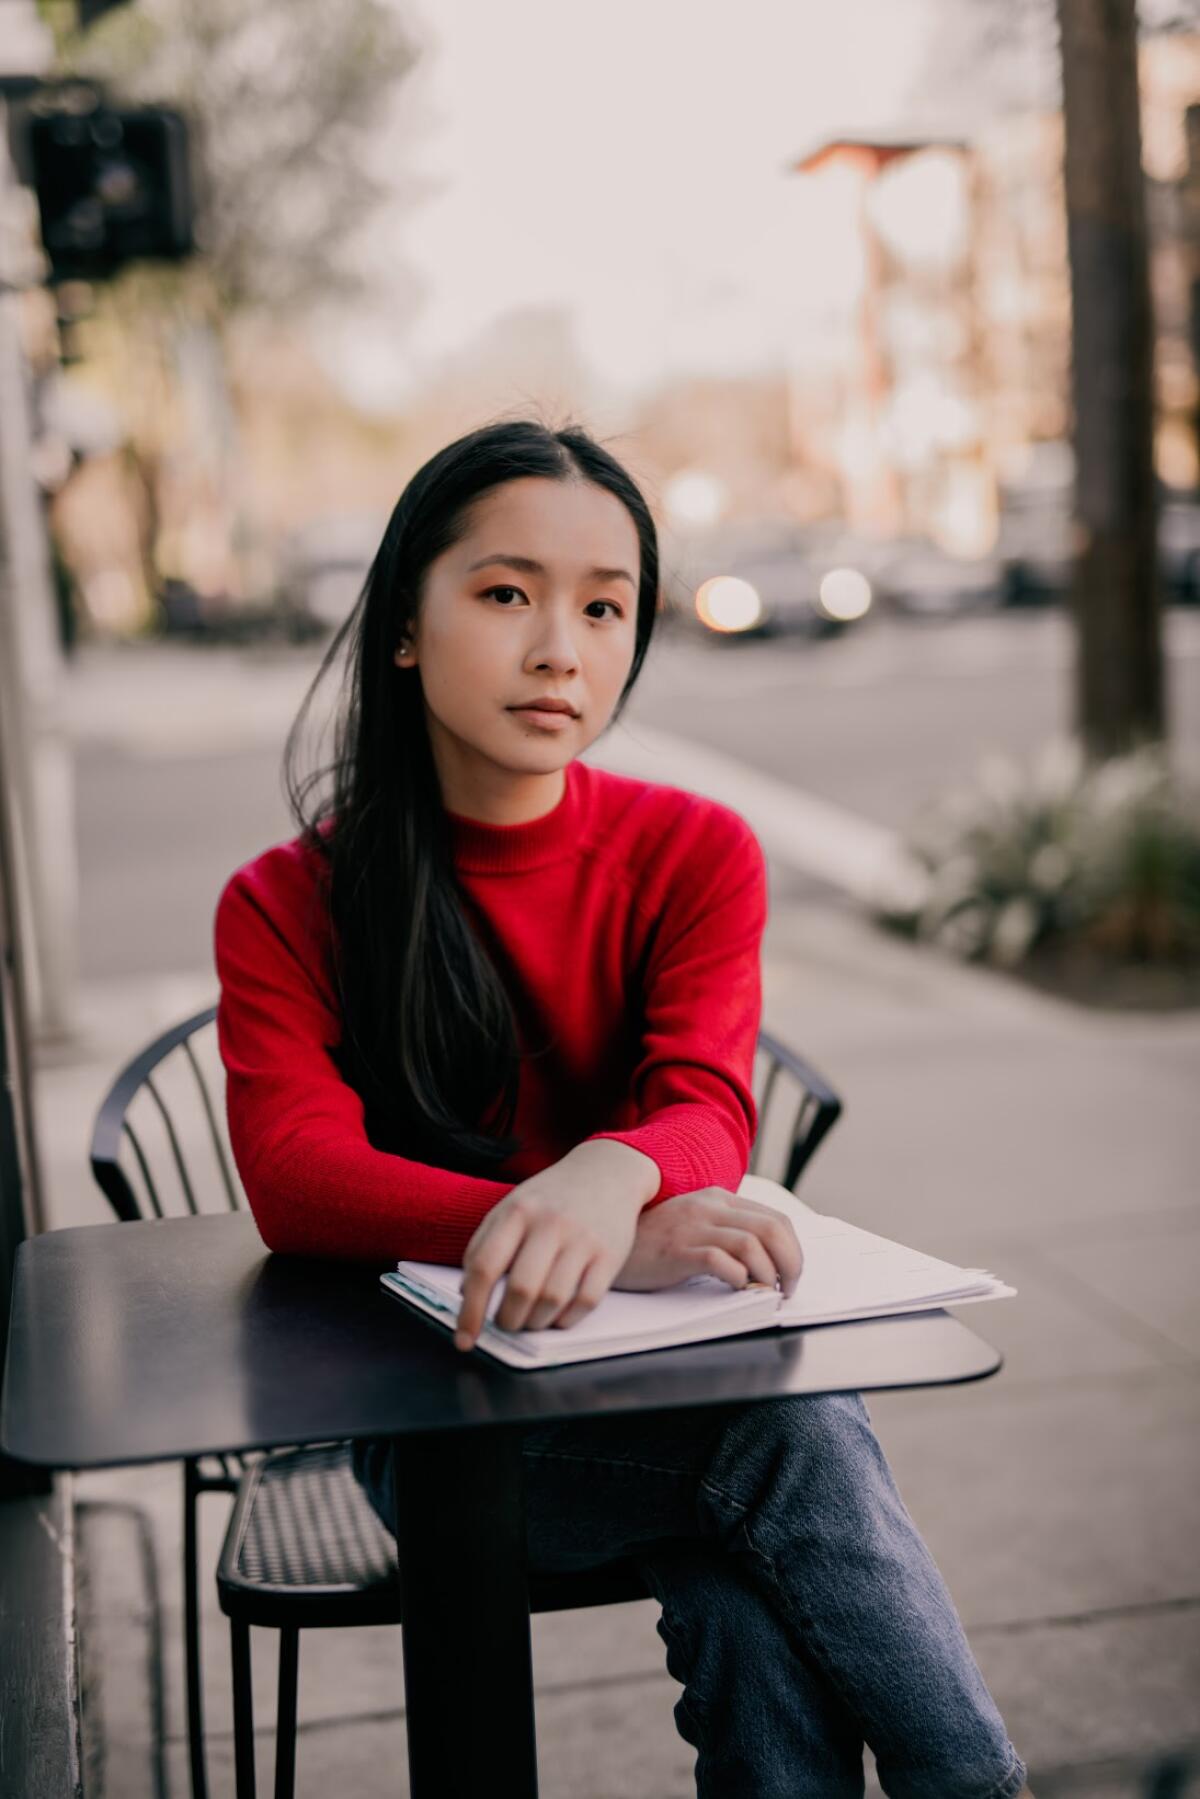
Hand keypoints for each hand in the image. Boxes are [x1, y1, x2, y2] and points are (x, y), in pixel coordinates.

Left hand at [454, 1142, 656, 1349]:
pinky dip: (567, 1319)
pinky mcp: (610, 1255)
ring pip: (552, 1300)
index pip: (484, 1267)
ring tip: (529, 1320)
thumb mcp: (510, 1207)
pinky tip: (557, 1316)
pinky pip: (586, 1302)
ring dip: (535, 1323)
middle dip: (507, 1320)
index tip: (465, 1340)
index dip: (470, 1310)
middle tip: (505, 1324)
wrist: (606, 1170)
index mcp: (517, 1211)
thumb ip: (484, 1245)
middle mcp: (550, 1223)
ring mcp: (582, 1239)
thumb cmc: (550, 1197)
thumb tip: (466, 1294)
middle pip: (520, 1290)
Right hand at [612, 1187, 803, 1296]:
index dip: (793, 1249)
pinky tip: (738, 1289)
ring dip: (768, 1273)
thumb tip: (769, 1261)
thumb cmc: (654, 1243)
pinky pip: (720, 1261)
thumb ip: (726, 1230)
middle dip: (790, 1262)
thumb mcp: (694, 1224)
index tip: (792, 1274)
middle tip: (787, 1288)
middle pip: (771, 1229)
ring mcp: (692, 1227)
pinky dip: (739, 1278)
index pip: (775, 1218)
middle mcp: (709, 1207)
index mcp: (718, 1199)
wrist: (610, 1248)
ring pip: (751, 1244)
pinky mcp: (677, 1250)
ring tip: (766, 1292)